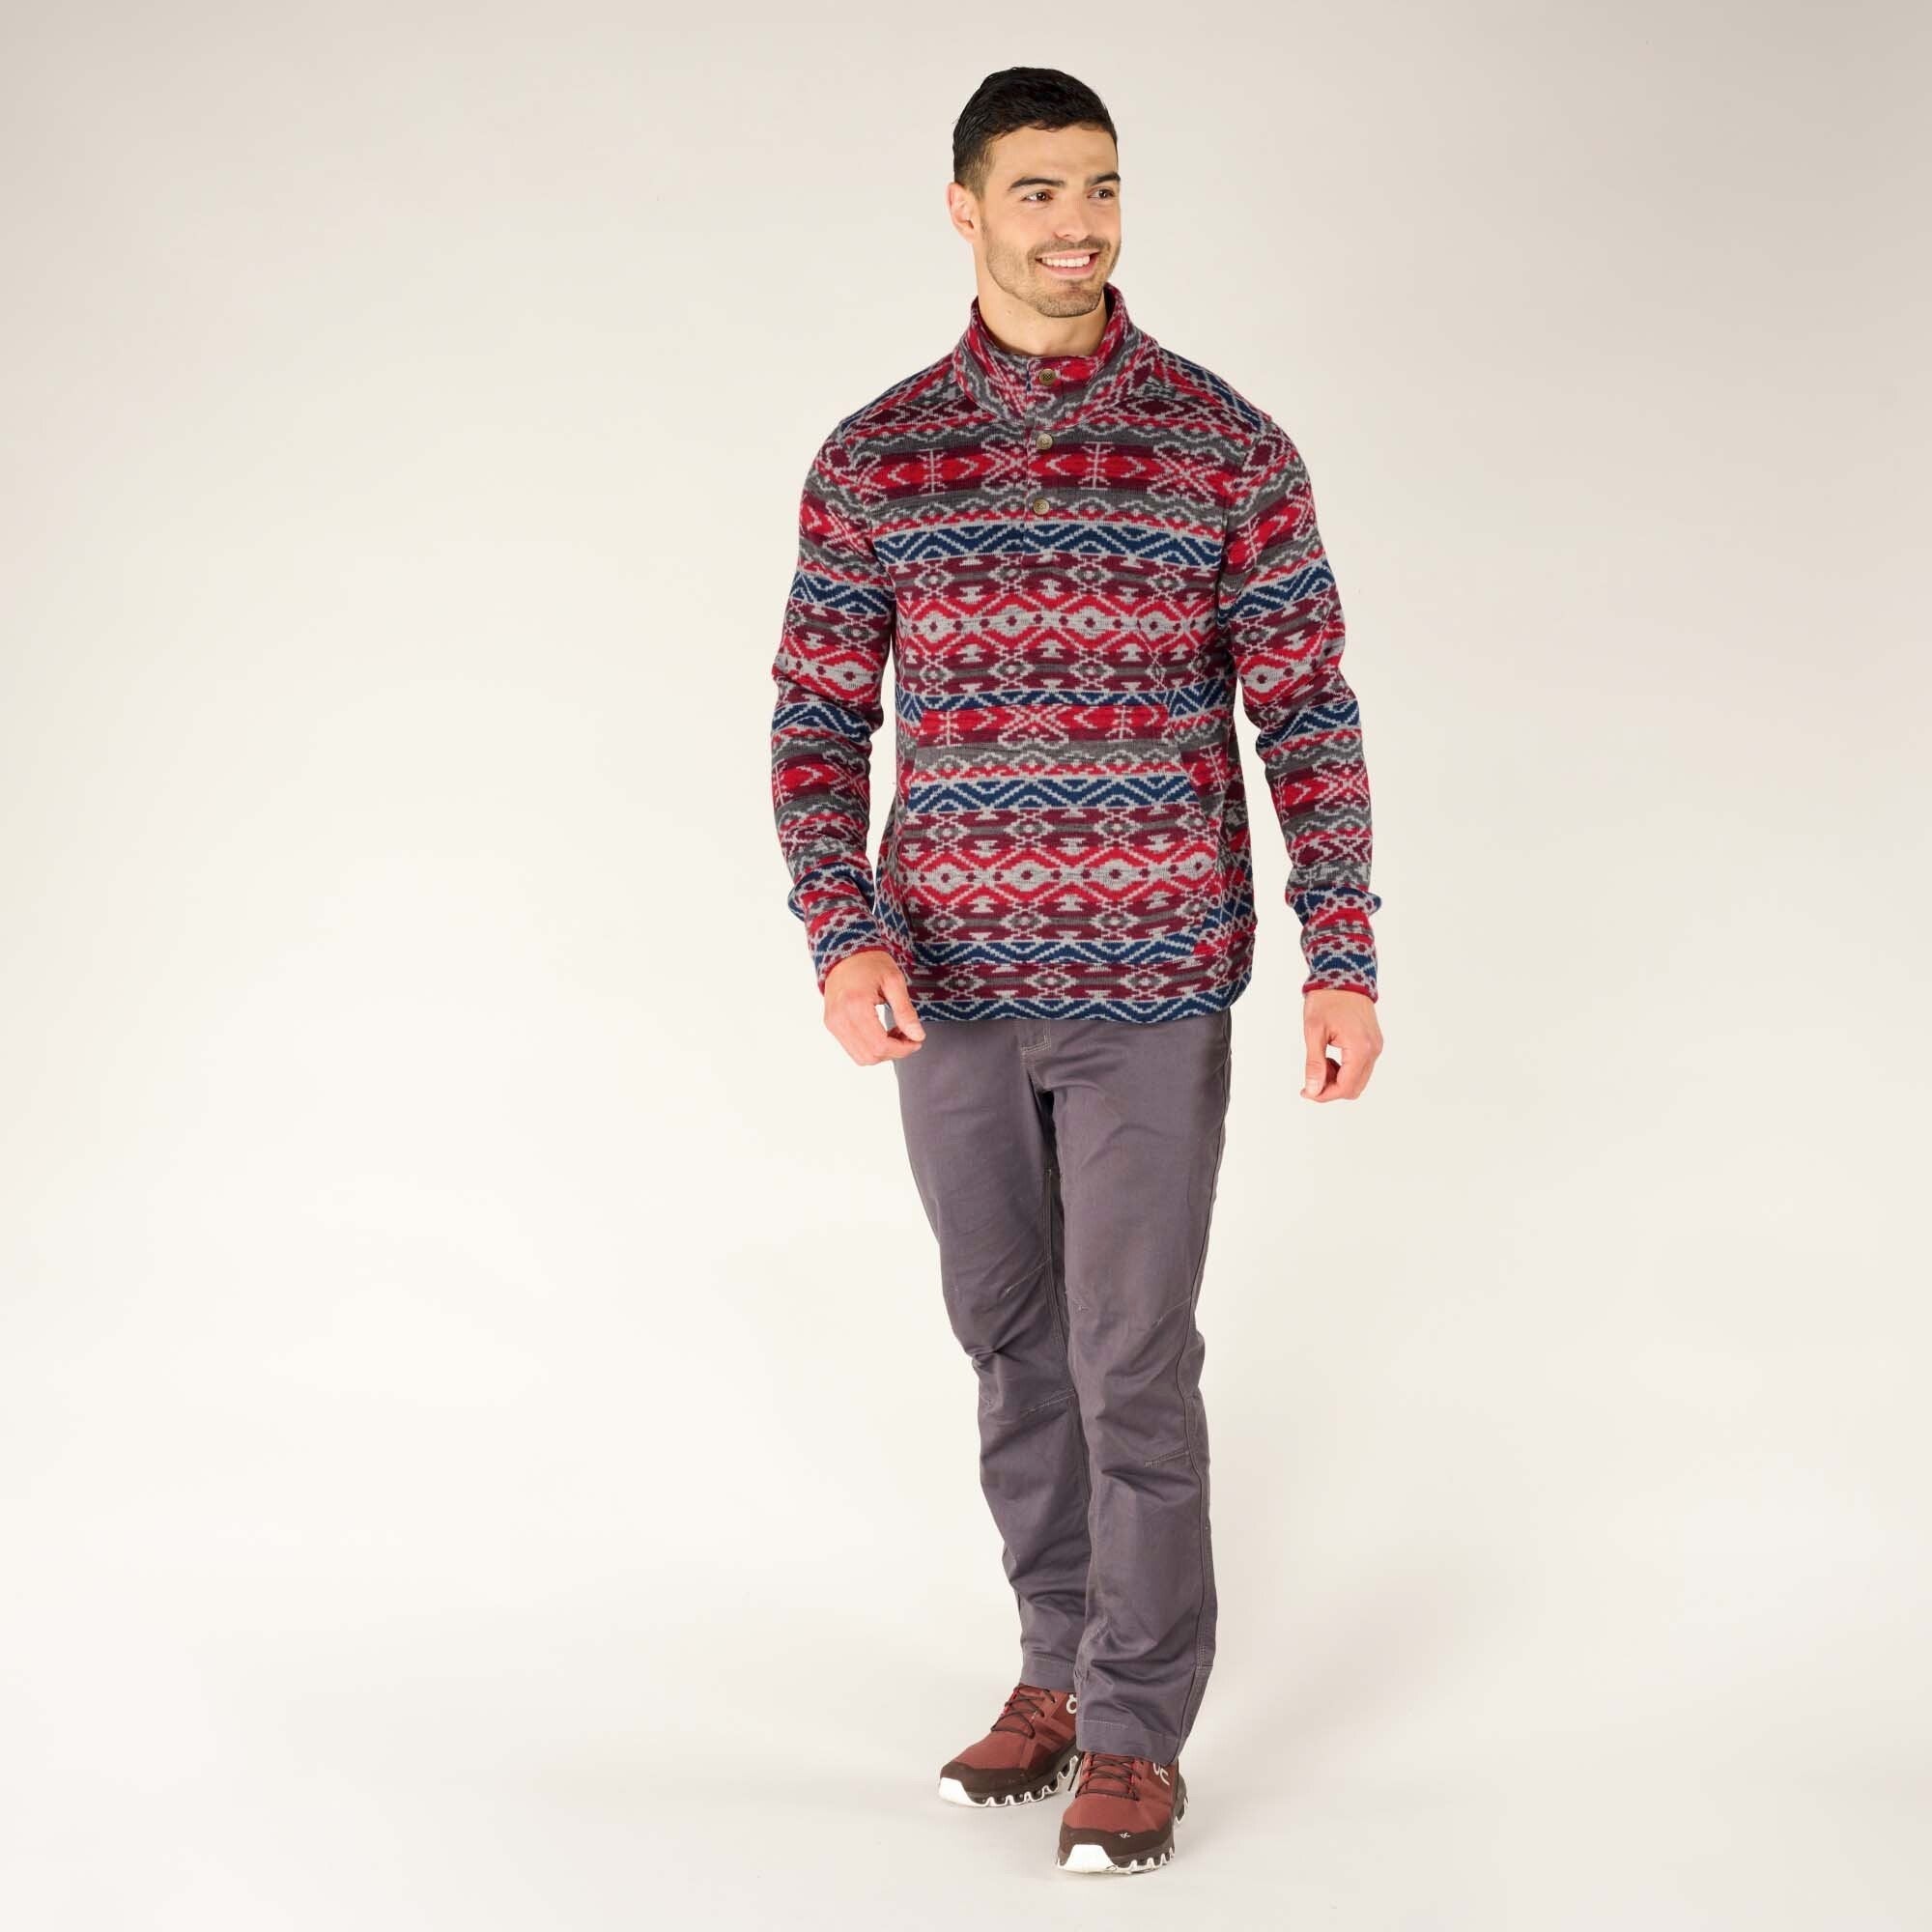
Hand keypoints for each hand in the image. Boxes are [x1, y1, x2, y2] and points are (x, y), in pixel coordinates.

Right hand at [823, 950, 925, 1065]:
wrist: (845, 954)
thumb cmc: (870, 962)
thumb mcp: (894, 981)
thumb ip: (905, 1011)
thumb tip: (917, 1036)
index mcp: (855, 1005)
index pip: (880, 1045)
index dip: (902, 1049)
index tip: (916, 1041)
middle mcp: (839, 1018)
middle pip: (871, 1056)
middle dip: (894, 1052)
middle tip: (908, 1036)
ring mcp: (833, 1024)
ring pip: (861, 1057)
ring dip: (882, 1052)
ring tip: (895, 1033)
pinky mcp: (832, 1025)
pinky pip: (853, 1049)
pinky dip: (871, 1048)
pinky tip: (881, 1033)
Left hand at [1302, 988, 1381, 1101]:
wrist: (1343, 975)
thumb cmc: (1328, 999)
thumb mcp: (1314, 1031)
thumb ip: (1314, 1063)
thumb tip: (1313, 1089)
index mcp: (1360, 1048)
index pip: (1345, 1087)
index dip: (1324, 1094)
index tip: (1307, 1091)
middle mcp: (1373, 1050)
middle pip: (1354, 1088)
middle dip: (1331, 1088)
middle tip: (1311, 1078)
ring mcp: (1376, 1046)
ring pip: (1359, 1079)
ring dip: (1338, 1079)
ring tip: (1320, 1062)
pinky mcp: (1373, 1043)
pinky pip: (1362, 1067)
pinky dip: (1346, 1070)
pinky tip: (1331, 1057)